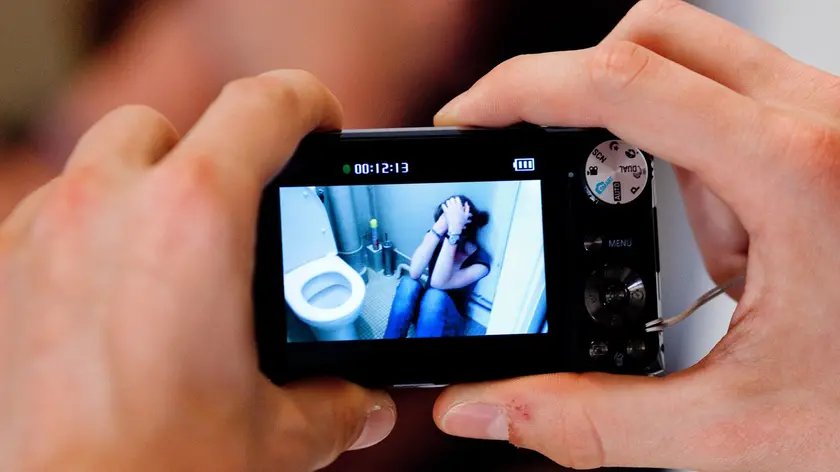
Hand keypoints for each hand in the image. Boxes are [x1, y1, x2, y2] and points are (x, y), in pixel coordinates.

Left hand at [0, 70, 394, 471]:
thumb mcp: (277, 439)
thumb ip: (335, 404)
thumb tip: (363, 404)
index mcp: (196, 222)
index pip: (265, 106)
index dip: (306, 105)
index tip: (319, 127)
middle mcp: (107, 207)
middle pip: (166, 125)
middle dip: (210, 154)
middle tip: (240, 214)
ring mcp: (39, 235)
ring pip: (99, 165)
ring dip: (142, 191)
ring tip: (171, 264)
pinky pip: (49, 216)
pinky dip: (87, 236)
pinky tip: (111, 303)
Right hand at [432, 1, 839, 470]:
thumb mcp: (736, 429)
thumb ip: (590, 422)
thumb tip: (487, 406)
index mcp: (797, 172)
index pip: (618, 80)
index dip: (518, 90)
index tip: (470, 119)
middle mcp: (822, 121)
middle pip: (651, 35)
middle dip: (577, 95)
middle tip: (552, 162)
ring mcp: (833, 121)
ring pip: (693, 70)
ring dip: (656, 153)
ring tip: (711, 261)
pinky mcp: (833, 137)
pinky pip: (737, 110)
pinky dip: (703, 169)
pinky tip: (743, 254)